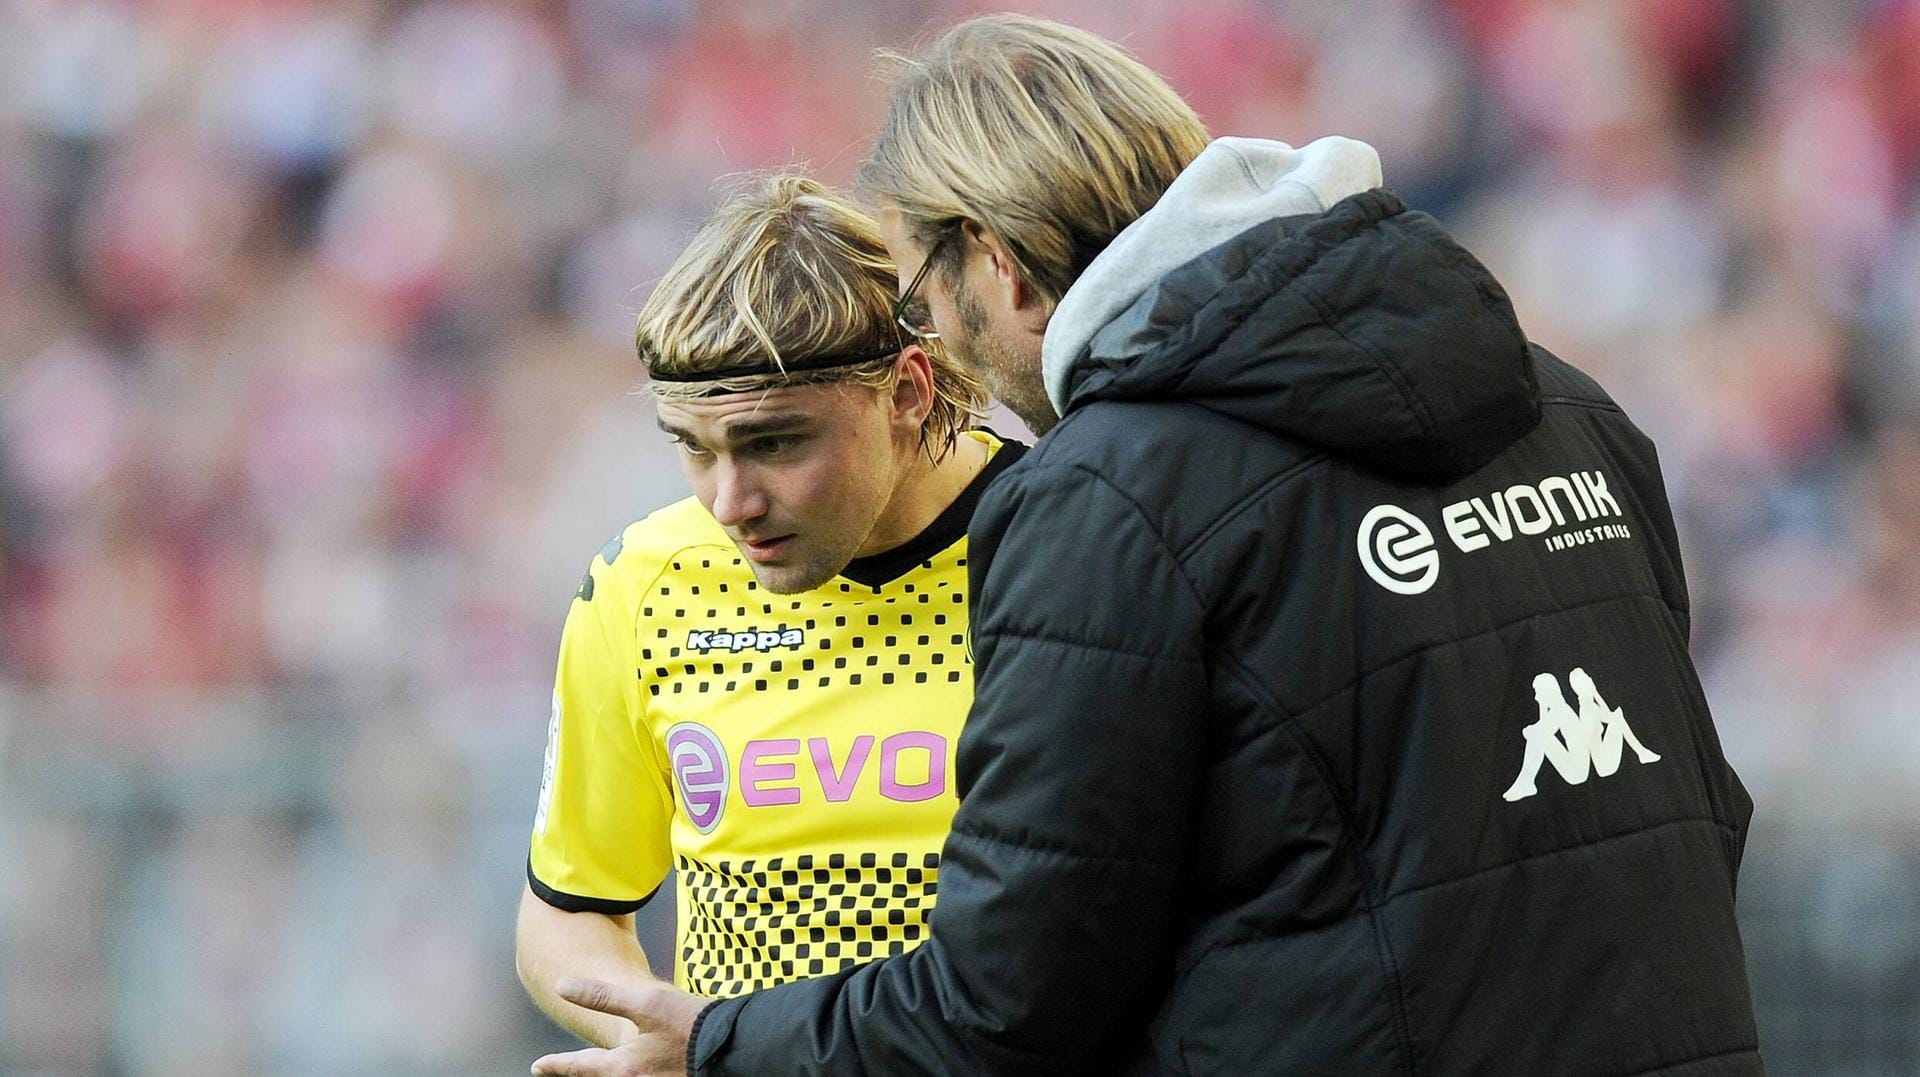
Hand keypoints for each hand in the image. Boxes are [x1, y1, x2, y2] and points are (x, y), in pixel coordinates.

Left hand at [531, 977, 709, 1076]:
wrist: (735, 1045)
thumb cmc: (690, 1023)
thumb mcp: (645, 1001)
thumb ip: (601, 995)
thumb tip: (563, 987)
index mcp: (623, 1066)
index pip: (580, 1065)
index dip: (556, 1064)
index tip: (538, 1066)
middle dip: (578, 1074)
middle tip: (555, 1070)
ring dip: (602, 1075)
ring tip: (592, 1070)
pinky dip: (627, 1075)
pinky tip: (633, 1069)